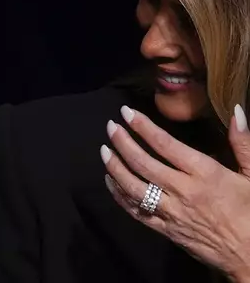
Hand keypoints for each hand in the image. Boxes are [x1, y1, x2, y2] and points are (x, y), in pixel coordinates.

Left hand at [101, 104, 249, 281]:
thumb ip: (243, 142)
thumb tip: (236, 111)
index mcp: (205, 174)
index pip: (165, 145)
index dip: (143, 127)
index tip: (127, 112)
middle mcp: (183, 191)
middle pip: (142, 163)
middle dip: (123, 142)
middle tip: (110, 126)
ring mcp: (171, 212)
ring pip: (133, 187)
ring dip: (115, 167)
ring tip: (104, 150)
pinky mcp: (164, 230)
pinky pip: (135, 211)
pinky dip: (119, 195)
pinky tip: (110, 181)